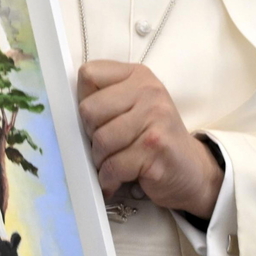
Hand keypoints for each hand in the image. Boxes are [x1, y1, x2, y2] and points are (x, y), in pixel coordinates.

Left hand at [77, 60, 222, 218]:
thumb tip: (63, 107)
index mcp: (138, 75)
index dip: (84, 101)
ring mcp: (155, 118)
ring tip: (112, 164)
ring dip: (100, 160)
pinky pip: (113, 165)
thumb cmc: (153, 138)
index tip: (96, 119)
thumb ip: (106, 98)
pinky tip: (116, 180)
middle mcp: (149, 91)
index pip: (88, 74)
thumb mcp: (134, 107)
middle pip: (89, 110)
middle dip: (90, 135)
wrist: (192, 170)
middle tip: (104, 147)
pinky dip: (108, 179)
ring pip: (100, 140)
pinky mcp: (155, 148)